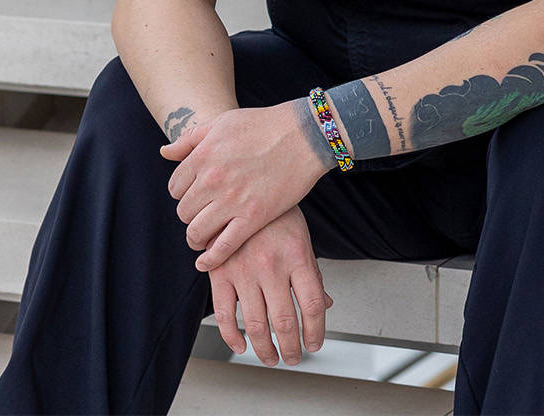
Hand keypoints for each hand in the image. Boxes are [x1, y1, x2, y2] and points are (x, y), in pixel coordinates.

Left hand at [160, 100, 331, 270]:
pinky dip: (212, 258)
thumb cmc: (264, 124)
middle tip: (202, 215)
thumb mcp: (221, 122)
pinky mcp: (254, 218)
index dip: (183, 193)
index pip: (175, 188)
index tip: (195, 196)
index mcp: (202, 156)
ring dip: (196, 238)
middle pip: (183, 211)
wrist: (305, 135)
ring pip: (196, 232)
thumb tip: (165, 152)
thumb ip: (190, 139)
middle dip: (190, 215)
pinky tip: (206, 262)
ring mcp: (233, 201)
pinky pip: (224, 246)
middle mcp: (212, 180)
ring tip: (202, 238)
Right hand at [208, 207, 333, 365]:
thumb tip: (323, 306)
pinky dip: (232, 336)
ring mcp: (244, 270)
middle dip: (291, 347)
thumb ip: (311, 273)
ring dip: (265, 348)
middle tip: (294, 358)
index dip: (315, 331)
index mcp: (297, 255)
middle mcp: (271, 265)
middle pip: (285, 320)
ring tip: (271, 358)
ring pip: (256, 324)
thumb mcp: (301, 238)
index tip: (315, 344)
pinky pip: (225, 314)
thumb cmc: (276, 214)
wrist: (241, 185)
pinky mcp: (220, 272)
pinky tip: (242, 344)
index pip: (312, 305)